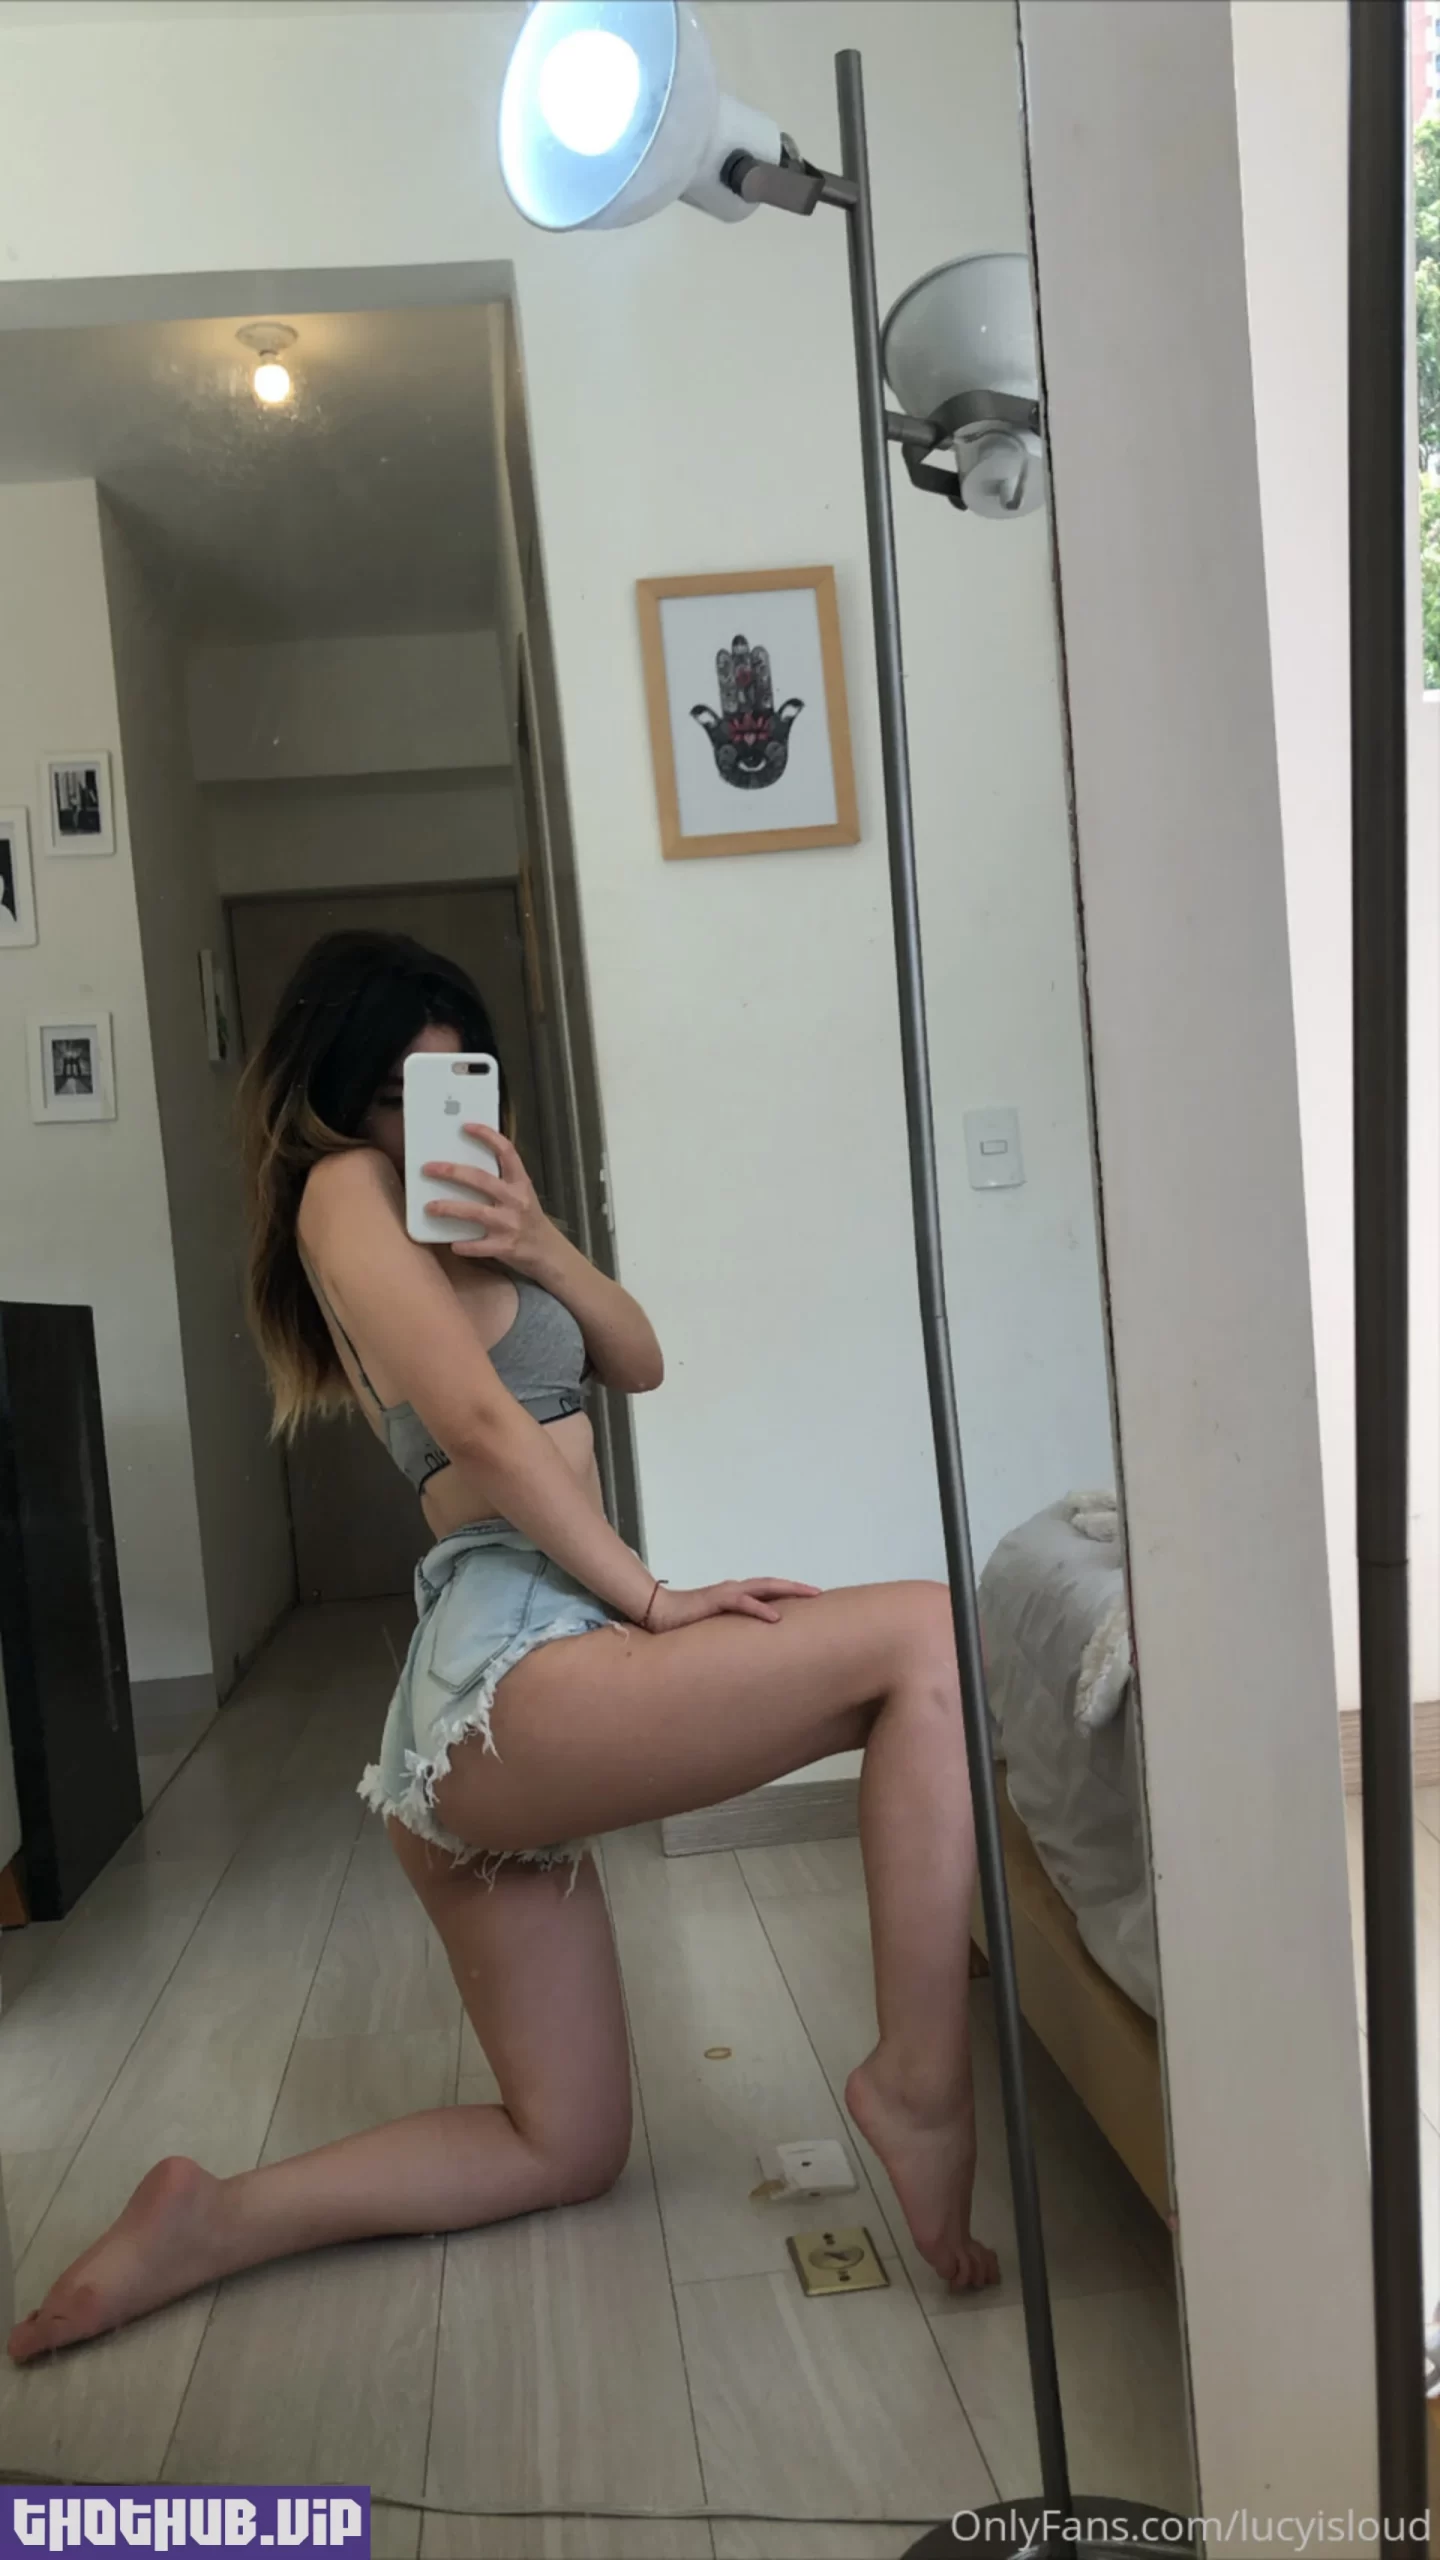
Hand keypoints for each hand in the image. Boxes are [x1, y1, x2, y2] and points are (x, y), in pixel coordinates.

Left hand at [422, 1125, 551, 1268]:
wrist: (548, 1251)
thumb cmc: (528, 1219)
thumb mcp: (521, 1194)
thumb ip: (500, 1181)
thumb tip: (463, 1167)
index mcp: (521, 1183)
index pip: (506, 1151)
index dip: (487, 1136)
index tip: (465, 1126)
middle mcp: (517, 1200)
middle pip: (481, 1180)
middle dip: (452, 1172)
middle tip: (428, 1168)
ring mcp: (511, 1224)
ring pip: (474, 1212)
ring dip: (448, 1208)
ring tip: (429, 1207)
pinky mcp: (505, 1247)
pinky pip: (477, 1245)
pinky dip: (463, 1244)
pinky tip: (452, 1243)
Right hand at [645, 1578, 820, 1631]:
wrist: (658, 1614)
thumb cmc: (685, 1622)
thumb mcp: (716, 1627)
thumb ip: (733, 1630)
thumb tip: (748, 1645)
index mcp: (735, 1595)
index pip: (767, 1591)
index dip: (789, 1592)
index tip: (810, 1599)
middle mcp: (734, 1590)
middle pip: (772, 1585)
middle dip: (797, 1588)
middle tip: (819, 1593)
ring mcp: (726, 1593)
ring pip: (763, 1588)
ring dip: (787, 1590)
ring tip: (809, 1595)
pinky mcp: (716, 1601)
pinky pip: (742, 1604)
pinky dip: (760, 1609)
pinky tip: (775, 1618)